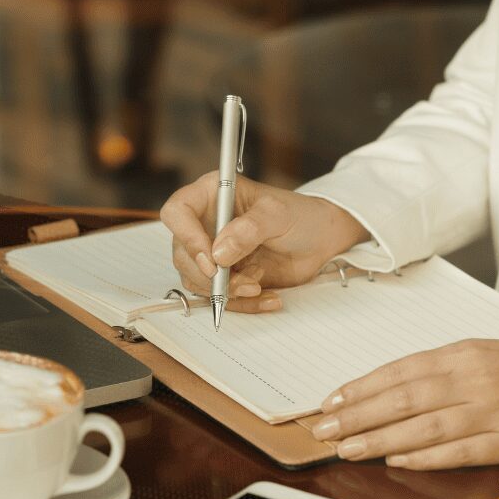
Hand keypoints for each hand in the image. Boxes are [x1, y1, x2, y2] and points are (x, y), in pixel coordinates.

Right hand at [160, 171, 367, 312]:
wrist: (321, 241)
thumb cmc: (300, 216)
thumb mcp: (278, 214)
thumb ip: (249, 229)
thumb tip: (219, 253)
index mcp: (212, 195)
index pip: (178, 212)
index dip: (186, 236)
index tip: (210, 260)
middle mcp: (205, 224)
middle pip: (182, 253)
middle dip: (210, 274)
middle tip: (241, 281)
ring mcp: (212, 252)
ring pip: (196, 280)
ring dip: (226, 290)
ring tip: (258, 285)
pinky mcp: (225, 276)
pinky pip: (219, 297)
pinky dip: (242, 303)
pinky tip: (267, 297)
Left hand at [312, 340, 498, 468]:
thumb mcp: (488, 353)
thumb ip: (444, 367)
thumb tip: (394, 385)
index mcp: (465, 353)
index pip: (400, 370)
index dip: (361, 386)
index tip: (332, 400)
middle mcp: (474, 379)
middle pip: (403, 398)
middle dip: (357, 414)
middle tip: (324, 428)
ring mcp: (493, 411)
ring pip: (423, 426)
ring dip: (379, 438)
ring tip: (348, 448)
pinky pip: (459, 452)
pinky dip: (424, 457)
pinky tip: (396, 460)